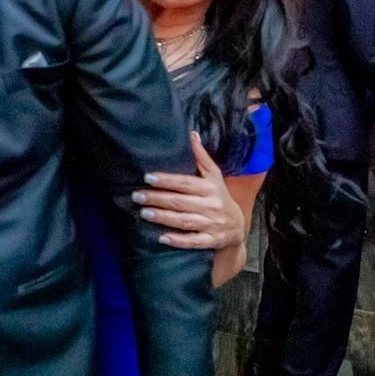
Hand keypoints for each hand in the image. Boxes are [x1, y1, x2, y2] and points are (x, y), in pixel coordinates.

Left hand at [133, 132, 244, 249]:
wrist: (237, 226)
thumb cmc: (220, 196)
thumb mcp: (214, 175)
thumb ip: (202, 156)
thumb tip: (192, 134)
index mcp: (210, 188)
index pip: (185, 183)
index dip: (167, 180)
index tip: (148, 177)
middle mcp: (211, 205)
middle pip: (181, 202)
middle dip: (158, 199)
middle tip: (137, 196)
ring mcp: (211, 224)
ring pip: (184, 221)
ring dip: (163, 217)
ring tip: (144, 213)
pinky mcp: (211, 240)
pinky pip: (193, 241)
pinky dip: (178, 240)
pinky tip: (162, 238)